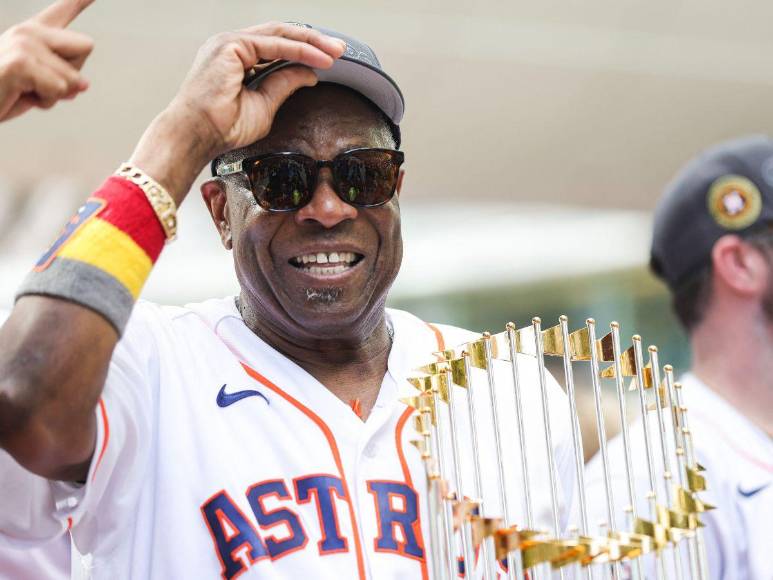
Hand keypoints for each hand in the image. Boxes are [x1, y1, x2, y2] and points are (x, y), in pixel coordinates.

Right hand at [0, 0, 94, 121]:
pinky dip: (46, 100)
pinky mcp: (21, 61)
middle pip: (86, 46)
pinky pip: (58, 88)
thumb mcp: (43, 87)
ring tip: (25, 90)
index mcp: (35, 32)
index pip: (63, 9)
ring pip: (73, 76)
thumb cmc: (4, 94)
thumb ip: (66, 81)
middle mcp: (29, 31)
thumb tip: (84, 84)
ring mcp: (24, 42)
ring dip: (54, 94)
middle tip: (39, 82)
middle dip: (73, 73)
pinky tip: (21, 94)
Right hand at [130, 22, 345, 202]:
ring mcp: (230, 42)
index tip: (330, 59)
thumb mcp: (265, 106)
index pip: (278, 46)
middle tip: (340, 50)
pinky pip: (274, 44)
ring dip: (311, 42)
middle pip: (281, 35)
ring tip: (335, 52)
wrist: (198, 134)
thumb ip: (285, 85)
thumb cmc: (222, 127)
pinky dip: (299, 50)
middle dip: (314, 41)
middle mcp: (232, 46)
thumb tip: (310, 74)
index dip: (306, 50)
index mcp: (236, 58)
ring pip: (280, 35)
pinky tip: (318, 58)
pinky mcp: (231, 45)